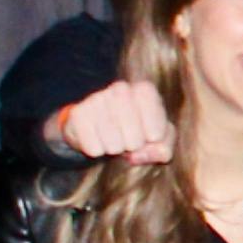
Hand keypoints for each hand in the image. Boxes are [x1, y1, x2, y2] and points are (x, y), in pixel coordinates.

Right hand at [49, 77, 173, 163]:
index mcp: (145, 90)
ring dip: (114, 149)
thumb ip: (163, 149)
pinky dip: (97, 151)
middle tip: (127, 138)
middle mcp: (121, 88)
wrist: (98, 124)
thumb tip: (139, 154)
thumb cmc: (137, 130)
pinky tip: (97, 139)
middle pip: (135, 141)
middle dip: (132, 147)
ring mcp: (97, 98)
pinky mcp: (79, 113)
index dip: (151, 142)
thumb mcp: (159, 139)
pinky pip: (93, 148)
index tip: (148, 134)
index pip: (156, 132)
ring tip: (113, 138)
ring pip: (113, 145)